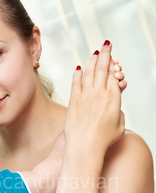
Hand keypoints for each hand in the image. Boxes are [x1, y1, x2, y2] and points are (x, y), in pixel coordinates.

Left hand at [65, 40, 124, 156]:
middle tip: (106, 44)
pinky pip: (76, 83)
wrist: (85, 148)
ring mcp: (85, 96)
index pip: (114, 76)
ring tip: (95, 52)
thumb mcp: (119, 126)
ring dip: (92, 60)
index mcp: (114, 99)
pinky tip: (80, 67)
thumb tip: (114, 108)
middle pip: (103, 68)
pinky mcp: (74, 101)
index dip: (114, 67)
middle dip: (105, 54)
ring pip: (89, 72)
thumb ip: (117, 113)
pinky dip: (78, 73)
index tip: (114, 62)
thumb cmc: (103, 141)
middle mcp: (100, 94)